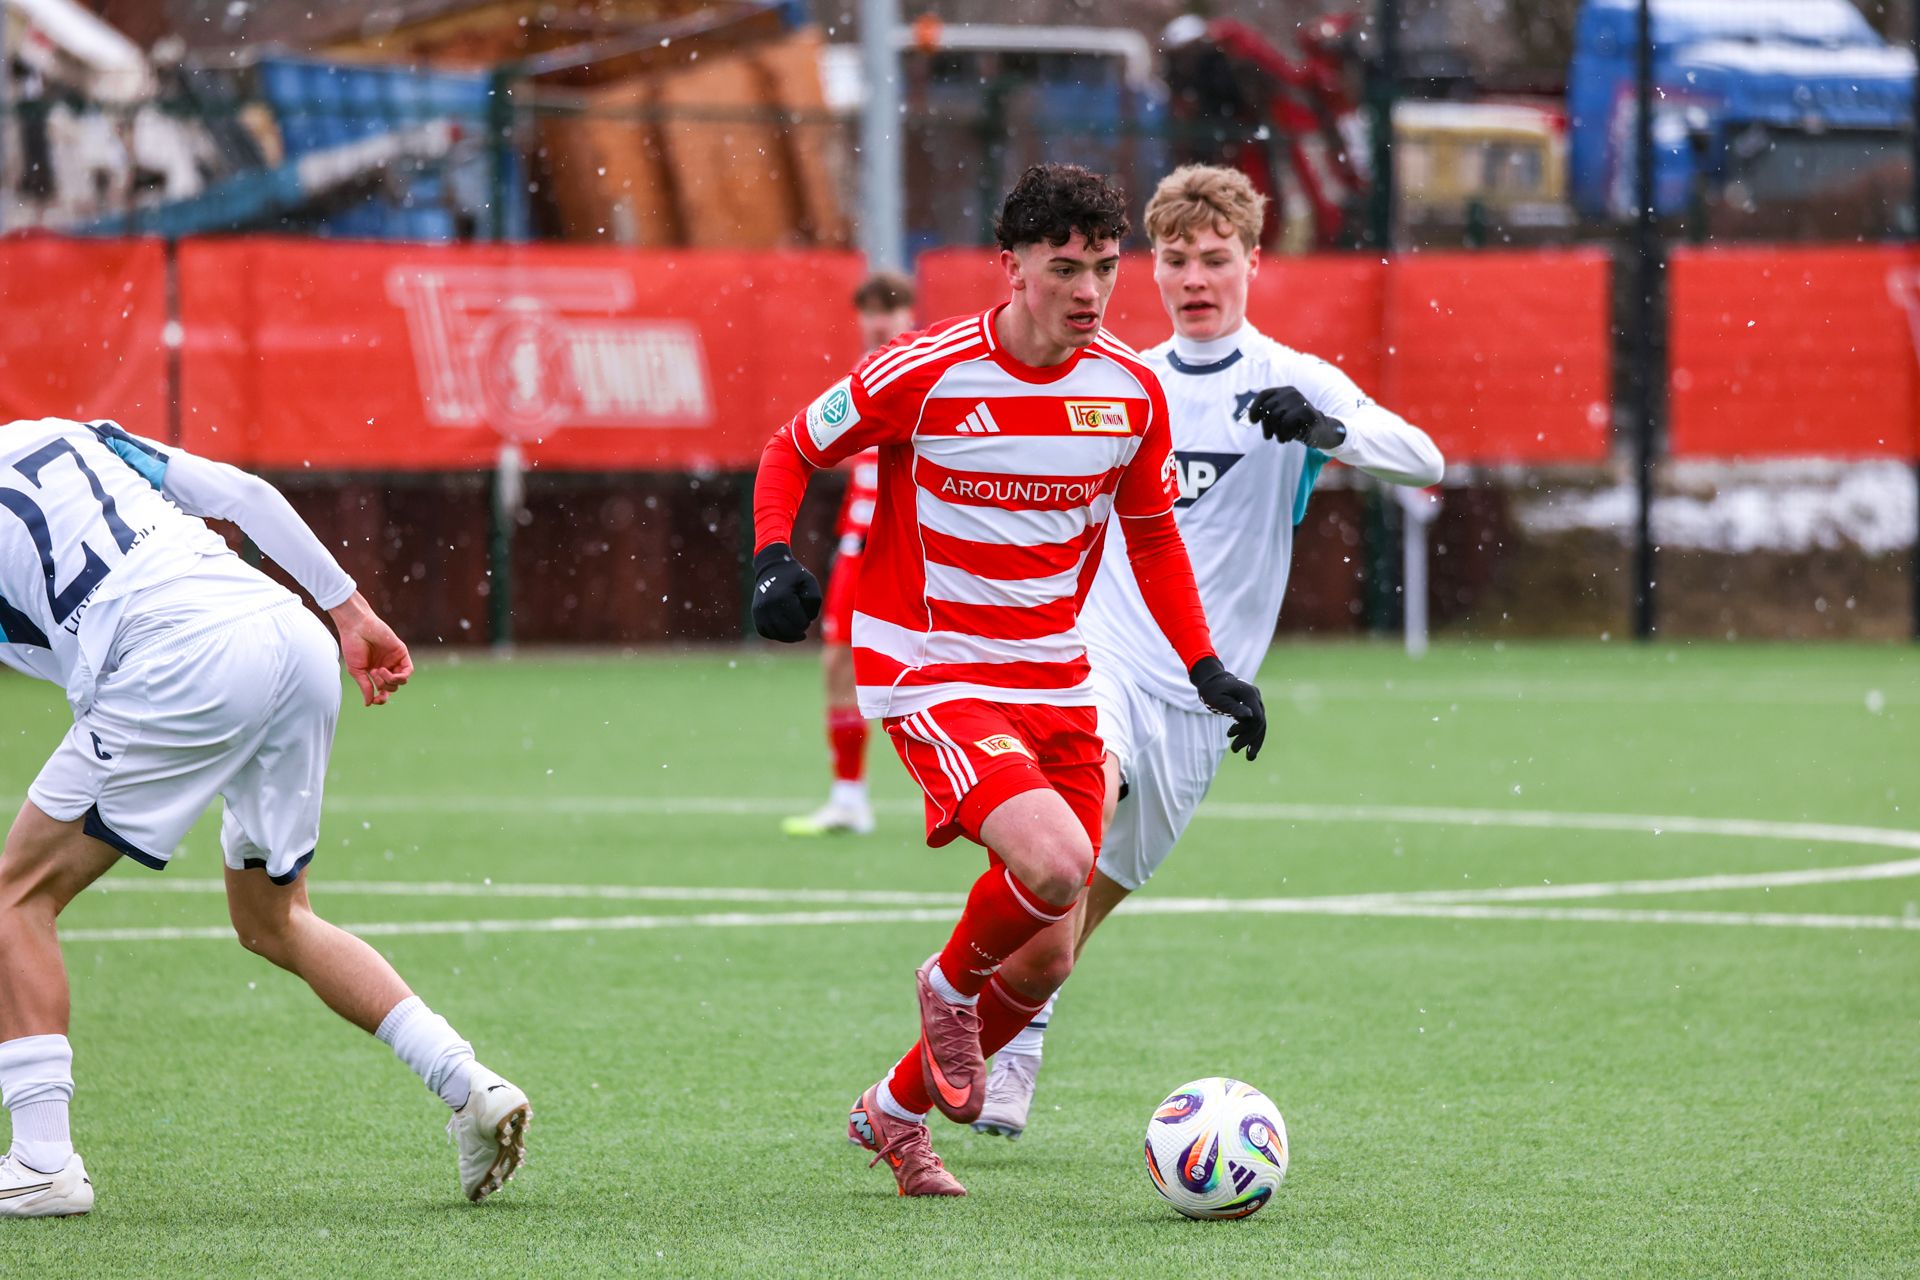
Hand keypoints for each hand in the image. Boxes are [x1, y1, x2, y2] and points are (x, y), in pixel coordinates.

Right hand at [328, 591, 412, 706]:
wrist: (357, 627)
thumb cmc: (353, 646)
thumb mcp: (357, 671)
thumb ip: (365, 687)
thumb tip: (369, 704)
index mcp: (374, 672)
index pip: (383, 691)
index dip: (381, 699)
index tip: (375, 700)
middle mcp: (386, 667)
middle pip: (392, 688)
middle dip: (383, 685)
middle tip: (373, 673)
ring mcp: (394, 661)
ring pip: (401, 682)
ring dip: (390, 681)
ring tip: (378, 671)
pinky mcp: (402, 653)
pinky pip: (408, 671)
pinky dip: (399, 676)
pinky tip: (386, 670)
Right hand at [750, 542, 821, 642]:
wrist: (772, 568)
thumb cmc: (794, 576)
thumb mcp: (810, 582)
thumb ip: (814, 600)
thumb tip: (809, 619)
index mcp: (783, 597)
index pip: (798, 623)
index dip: (806, 623)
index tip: (808, 616)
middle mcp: (768, 605)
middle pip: (787, 631)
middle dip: (798, 631)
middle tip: (802, 624)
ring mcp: (759, 610)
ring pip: (775, 634)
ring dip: (787, 636)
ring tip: (796, 632)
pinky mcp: (755, 613)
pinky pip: (764, 632)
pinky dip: (775, 634)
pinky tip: (783, 630)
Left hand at [1188, 656, 1265, 759]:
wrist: (1211, 680)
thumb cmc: (1211, 690)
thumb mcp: (1218, 700)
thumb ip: (1233, 708)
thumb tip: (1249, 717)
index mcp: (1249, 694)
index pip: (1256, 717)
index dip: (1248, 732)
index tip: (1232, 740)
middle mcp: (1256, 697)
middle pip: (1259, 722)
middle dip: (1249, 739)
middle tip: (1234, 750)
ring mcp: (1255, 701)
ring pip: (1260, 724)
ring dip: (1254, 740)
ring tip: (1246, 756)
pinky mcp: (1252, 706)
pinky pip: (1255, 722)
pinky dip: (1251, 734)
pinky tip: (1244, 745)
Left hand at [1246, 386, 1346, 450]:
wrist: (1321, 431)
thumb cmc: (1297, 425)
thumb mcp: (1281, 416)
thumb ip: (1268, 413)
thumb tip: (1251, 417)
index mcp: (1285, 391)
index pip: (1264, 395)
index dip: (1255, 408)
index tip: (1253, 421)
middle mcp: (1291, 392)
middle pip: (1267, 408)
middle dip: (1266, 425)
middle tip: (1269, 436)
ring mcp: (1300, 400)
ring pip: (1275, 416)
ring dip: (1276, 432)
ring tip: (1282, 438)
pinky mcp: (1306, 410)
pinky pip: (1285, 422)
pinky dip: (1285, 433)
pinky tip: (1290, 436)